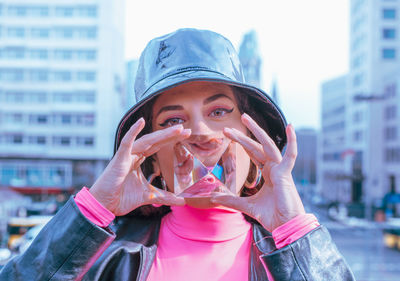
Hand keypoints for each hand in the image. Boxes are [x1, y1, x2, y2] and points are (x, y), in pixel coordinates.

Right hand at [90, 118, 190, 215]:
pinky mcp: (119, 159)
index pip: (158, 146)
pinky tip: (141, 121)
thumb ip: (165, 197)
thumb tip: (183, 200)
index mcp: (138, 160)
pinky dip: (133, 131)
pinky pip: (126, 142)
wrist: (104, 206)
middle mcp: (133, 154)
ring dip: (162, 134)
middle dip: (171, 135)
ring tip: (178, 129)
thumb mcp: (149, 196)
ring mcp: (126, 155)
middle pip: (155, 141)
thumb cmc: (121, 198)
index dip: (171, 140)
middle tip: (187, 130)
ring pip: (147, 140)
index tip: (186, 136)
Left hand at [210, 113, 304, 231]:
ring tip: (244, 117)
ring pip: (267, 145)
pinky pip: (291, 155)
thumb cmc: (271, 216)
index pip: (253, 153)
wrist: (286, 226)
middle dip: (242, 136)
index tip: (228, 135)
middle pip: (256, 146)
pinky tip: (290, 127)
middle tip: (227, 128)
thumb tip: (213, 197)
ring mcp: (281, 169)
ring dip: (256, 131)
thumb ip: (230, 200)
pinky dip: (293, 141)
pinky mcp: (286, 174)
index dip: (242, 143)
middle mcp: (274, 168)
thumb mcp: (246, 206)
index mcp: (268, 173)